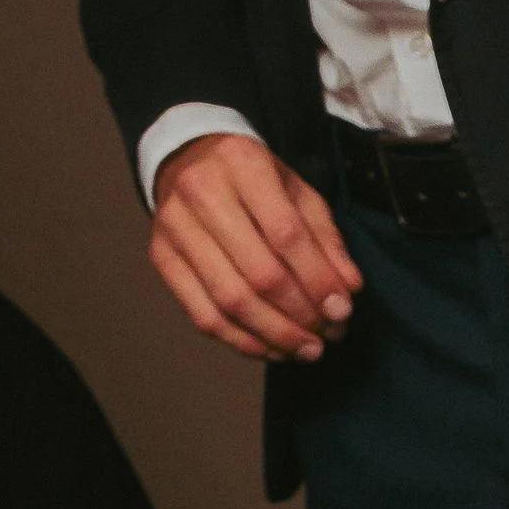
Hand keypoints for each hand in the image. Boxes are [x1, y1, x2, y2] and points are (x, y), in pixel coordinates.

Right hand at [150, 133, 360, 362]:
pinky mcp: (161, 257)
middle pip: (257, 274)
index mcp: (241, 164)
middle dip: (300, 315)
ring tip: (306, 349)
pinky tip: (272, 348)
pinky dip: (243, 341)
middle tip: (328, 335)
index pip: (285, 234)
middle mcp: (200, 191)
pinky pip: (204, 316)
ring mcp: (174, 227)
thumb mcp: (297, 192)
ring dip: (275, 335)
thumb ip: (325, 239)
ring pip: (229, 301)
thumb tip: (347, 289)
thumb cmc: (253, 181)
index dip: (317, 280)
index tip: (342, 310)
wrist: (188, 159)